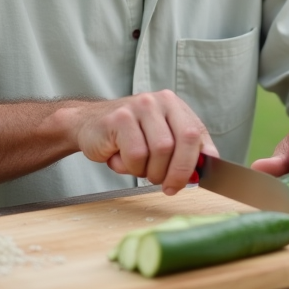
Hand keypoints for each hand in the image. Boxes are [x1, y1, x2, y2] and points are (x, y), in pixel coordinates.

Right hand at [70, 91, 216, 195]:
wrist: (87, 125)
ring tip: (137, 167)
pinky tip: (120, 160)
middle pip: (185, 140)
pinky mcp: (120, 118)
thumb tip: (202, 172)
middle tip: (168, 187)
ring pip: (161, 150)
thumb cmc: (126, 137)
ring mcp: (140, 106)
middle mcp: (160, 101)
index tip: (192, 182)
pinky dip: (130, 168)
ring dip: (150, 171)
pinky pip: (136, 154)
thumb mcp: (158, 139)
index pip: (198, 134)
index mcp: (174, 105)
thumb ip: (182, 151)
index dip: (197, 162)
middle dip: (179, 171)